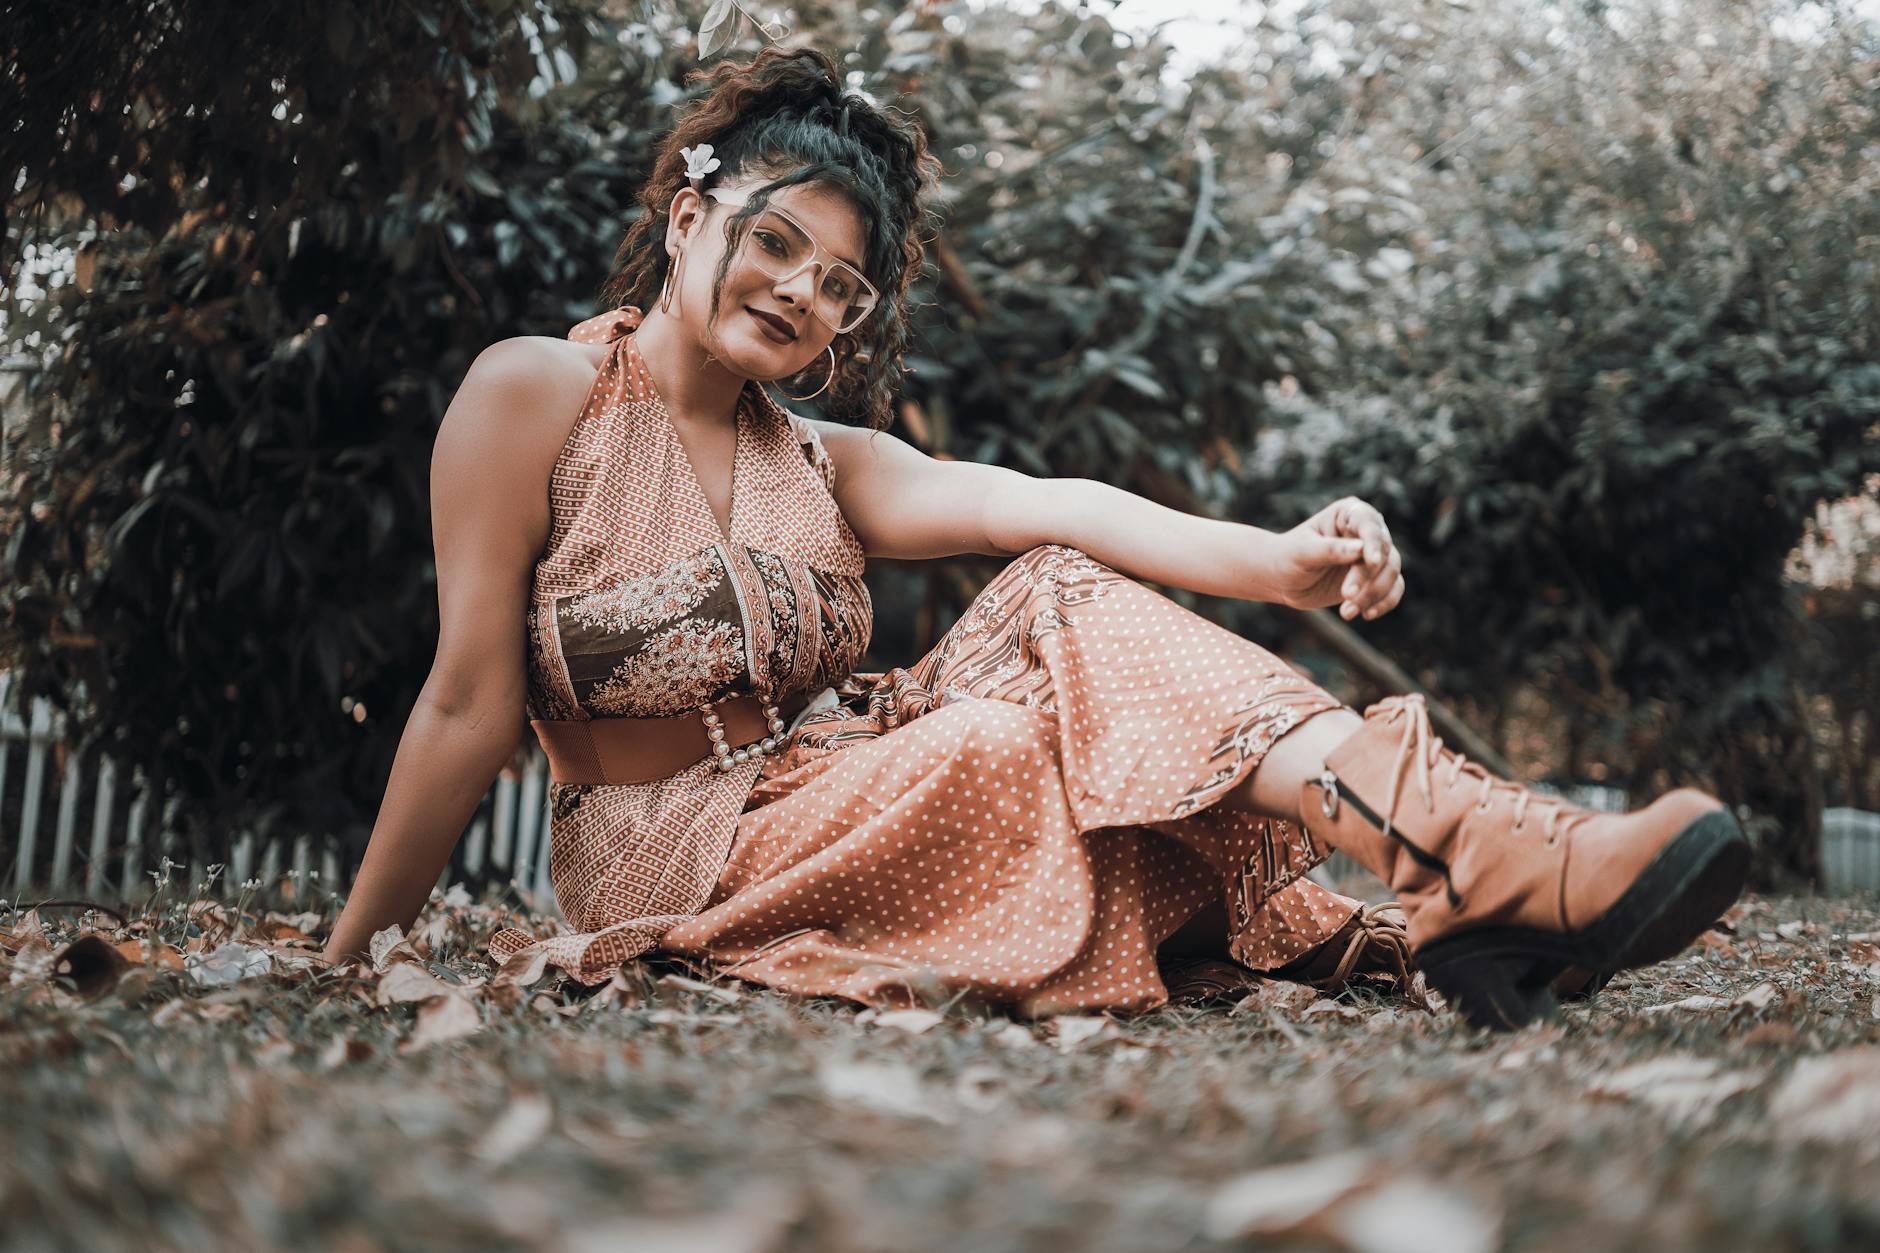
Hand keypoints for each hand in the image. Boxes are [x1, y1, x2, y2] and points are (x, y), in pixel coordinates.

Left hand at [1270, 496, 1404, 619]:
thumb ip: (1330, 550)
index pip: (1369, 525)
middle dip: (1368, 577)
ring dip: (1374, 594)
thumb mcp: (1302, 553)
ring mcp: (1372, 555)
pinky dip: (1385, 603)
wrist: (1282, 580)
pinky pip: (1394, 588)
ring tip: (1346, 612)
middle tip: (1346, 596)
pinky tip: (1366, 614)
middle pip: (1384, 552)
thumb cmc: (1287, 558)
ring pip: (1392, 572)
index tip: (1371, 562)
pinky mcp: (1374, 578)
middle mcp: (1365, 531)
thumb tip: (1360, 548)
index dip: (1374, 543)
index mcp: (1347, 514)